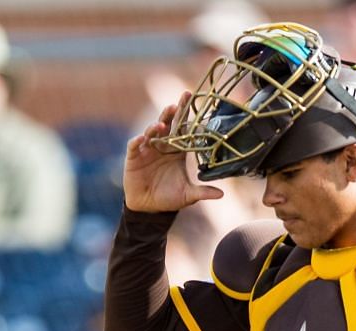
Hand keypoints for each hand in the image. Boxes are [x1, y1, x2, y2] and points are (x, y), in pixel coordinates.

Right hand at [124, 95, 223, 213]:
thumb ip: (202, 192)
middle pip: (167, 123)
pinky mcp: (134, 157)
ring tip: (162, 125)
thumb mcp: (187, 195)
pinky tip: (142, 139)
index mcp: (177, 150)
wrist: (149, 207)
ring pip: (151, 132)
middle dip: (172, 112)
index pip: (182, 128)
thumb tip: (221, 194)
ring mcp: (148, 149)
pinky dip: (137, 142)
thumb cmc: (169, 198)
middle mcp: (162, 145)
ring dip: (156, 126)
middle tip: (179, 102)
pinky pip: (135, 146)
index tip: (191, 99)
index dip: (186, 114)